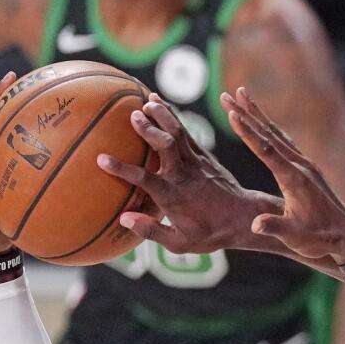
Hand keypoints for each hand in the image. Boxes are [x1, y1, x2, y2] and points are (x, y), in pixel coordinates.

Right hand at [96, 94, 280, 253]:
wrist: (243, 218)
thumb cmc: (210, 233)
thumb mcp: (181, 243)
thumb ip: (152, 231)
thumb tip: (123, 219)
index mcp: (174, 196)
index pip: (145, 180)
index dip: (123, 169)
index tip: (101, 159)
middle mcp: (184, 175)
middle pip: (166, 146)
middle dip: (149, 130)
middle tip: (132, 116)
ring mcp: (196, 162)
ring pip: (178, 133)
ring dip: (162, 115)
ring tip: (145, 100)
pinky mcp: (204, 155)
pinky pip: (186, 131)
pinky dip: (173, 116)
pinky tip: (159, 103)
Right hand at [222, 88, 344, 264]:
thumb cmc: (321, 238)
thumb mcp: (296, 237)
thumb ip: (275, 227)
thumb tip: (256, 225)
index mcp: (294, 179)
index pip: (266, 150)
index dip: (248, 132)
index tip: (232, 113)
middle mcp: (301, 165)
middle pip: (269, 134)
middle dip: (246, 113)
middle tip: (226, 95)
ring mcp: (306, 164)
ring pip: (277, 134)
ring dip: (258, 114)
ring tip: (242, 95)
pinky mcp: (308, 168)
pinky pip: (285, 142)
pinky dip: (269, 128)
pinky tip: (263, 122)